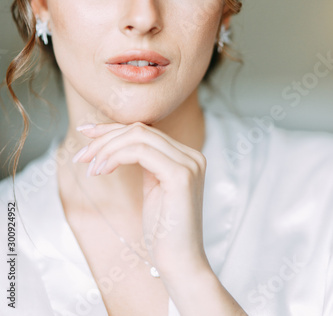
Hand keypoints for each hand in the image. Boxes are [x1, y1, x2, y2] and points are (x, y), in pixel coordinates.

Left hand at [72, 121, 208, 280]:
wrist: (180, 264)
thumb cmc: (163, 232)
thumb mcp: (152, 188)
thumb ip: (145, 162)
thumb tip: (115, 141)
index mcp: (186, 156)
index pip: (145, 130)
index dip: (113, 129)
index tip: (87, 132)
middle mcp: (191, 155)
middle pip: (140, 130)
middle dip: (105, 138)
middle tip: (82, 156)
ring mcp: (189, 163)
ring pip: (138, 136)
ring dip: (107, 148)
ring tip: (91, 168)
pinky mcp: (181, 175)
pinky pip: (140, 152)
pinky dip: (115, 157)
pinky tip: (102, 171)